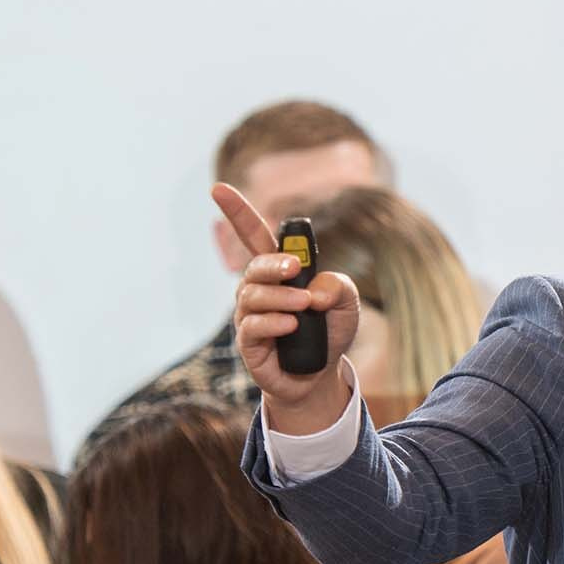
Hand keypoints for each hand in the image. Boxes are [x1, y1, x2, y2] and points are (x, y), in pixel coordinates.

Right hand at [212, 182, 359, 435]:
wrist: (321, 376)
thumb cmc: (329, 331)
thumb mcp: (347, 305)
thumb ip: (340, 286)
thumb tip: (316, 288)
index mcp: (279, 271)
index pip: (253, 235)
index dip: (236, 211)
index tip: (217, 187)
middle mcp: (258, 289)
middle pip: (255, 265)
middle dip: (273, 263)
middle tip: (296, 268)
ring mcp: (249, 315)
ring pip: (254, 296)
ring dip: (281, 297)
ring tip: (305, 306)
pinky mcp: (248, 343)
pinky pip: (253, 326)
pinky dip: (274, 322)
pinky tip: (291, 326)